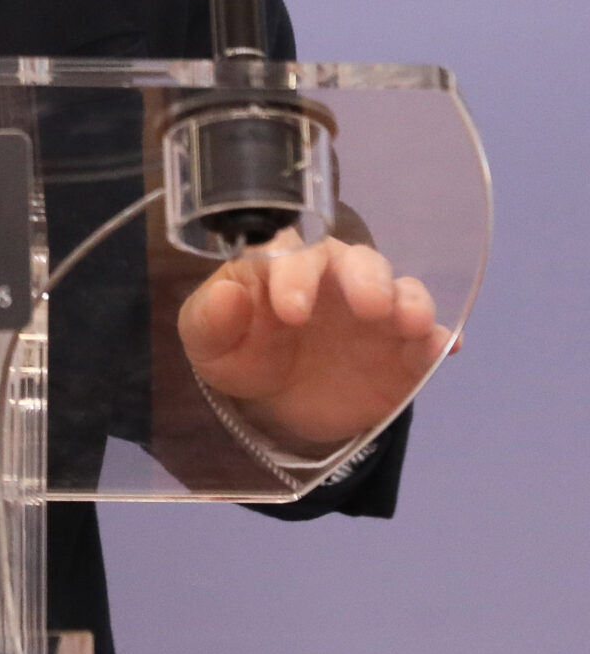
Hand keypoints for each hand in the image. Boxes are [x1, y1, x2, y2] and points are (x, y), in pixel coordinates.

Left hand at [178, 235, 453, 452]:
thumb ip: (211, 318)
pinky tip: (444, 347)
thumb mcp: (208, 341)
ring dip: (409, 301)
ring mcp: (374, 311)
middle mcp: (335, 276)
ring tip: (409, 323)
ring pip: (401, 290)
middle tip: (369, 306)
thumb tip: (228, 293)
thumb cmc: (240, 351)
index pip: (292, 251)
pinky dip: (438, 340)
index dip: (295, 274)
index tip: (291, 312)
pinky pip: (428, 338)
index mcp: (282, 264)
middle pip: (357, 259)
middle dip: (366, 278)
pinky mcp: (403, 350)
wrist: (276, 403)